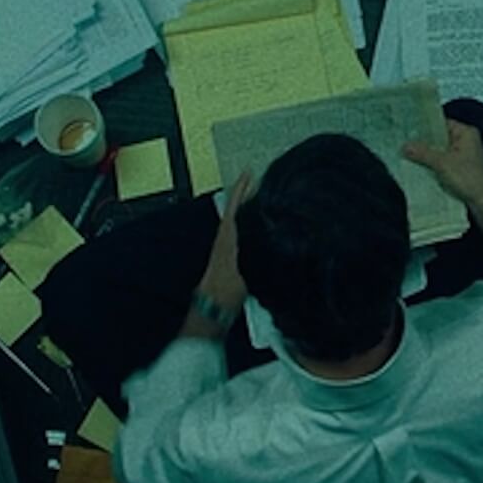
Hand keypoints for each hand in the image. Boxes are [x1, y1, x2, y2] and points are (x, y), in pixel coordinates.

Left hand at [197, 170, 255, 313]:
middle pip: (236, 210)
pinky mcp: (230, 260)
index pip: (234, 204)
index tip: (248, 172)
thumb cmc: (226, 290)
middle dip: (246, 194)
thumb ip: (255, 251)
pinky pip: (241, 233)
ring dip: (247, 209)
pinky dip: (248, 225)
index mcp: (227, 236)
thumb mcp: (245, 267)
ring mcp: (226, 249)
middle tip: (258, 181)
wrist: (213, 309)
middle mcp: (225, 239)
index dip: (242, 187)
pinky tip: (257, 229)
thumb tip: (269, 237)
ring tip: (259, 200)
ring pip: (238, 221)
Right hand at [404, 120, 482, 210]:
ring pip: (439, 152)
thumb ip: (423, 153)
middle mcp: (466, 142)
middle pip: (439, 138)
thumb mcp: (442, 163)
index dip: (424, 126)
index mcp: (466, 133)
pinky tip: (417, 167)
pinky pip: (442, 163)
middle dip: (423, 142)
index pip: (441, 123)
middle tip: (403, 142)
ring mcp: (463, 156)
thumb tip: (405, 146)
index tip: (407, 128)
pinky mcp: (460, 169)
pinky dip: (432, 165)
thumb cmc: (470, 179)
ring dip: (426, 155)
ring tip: (406, 154)